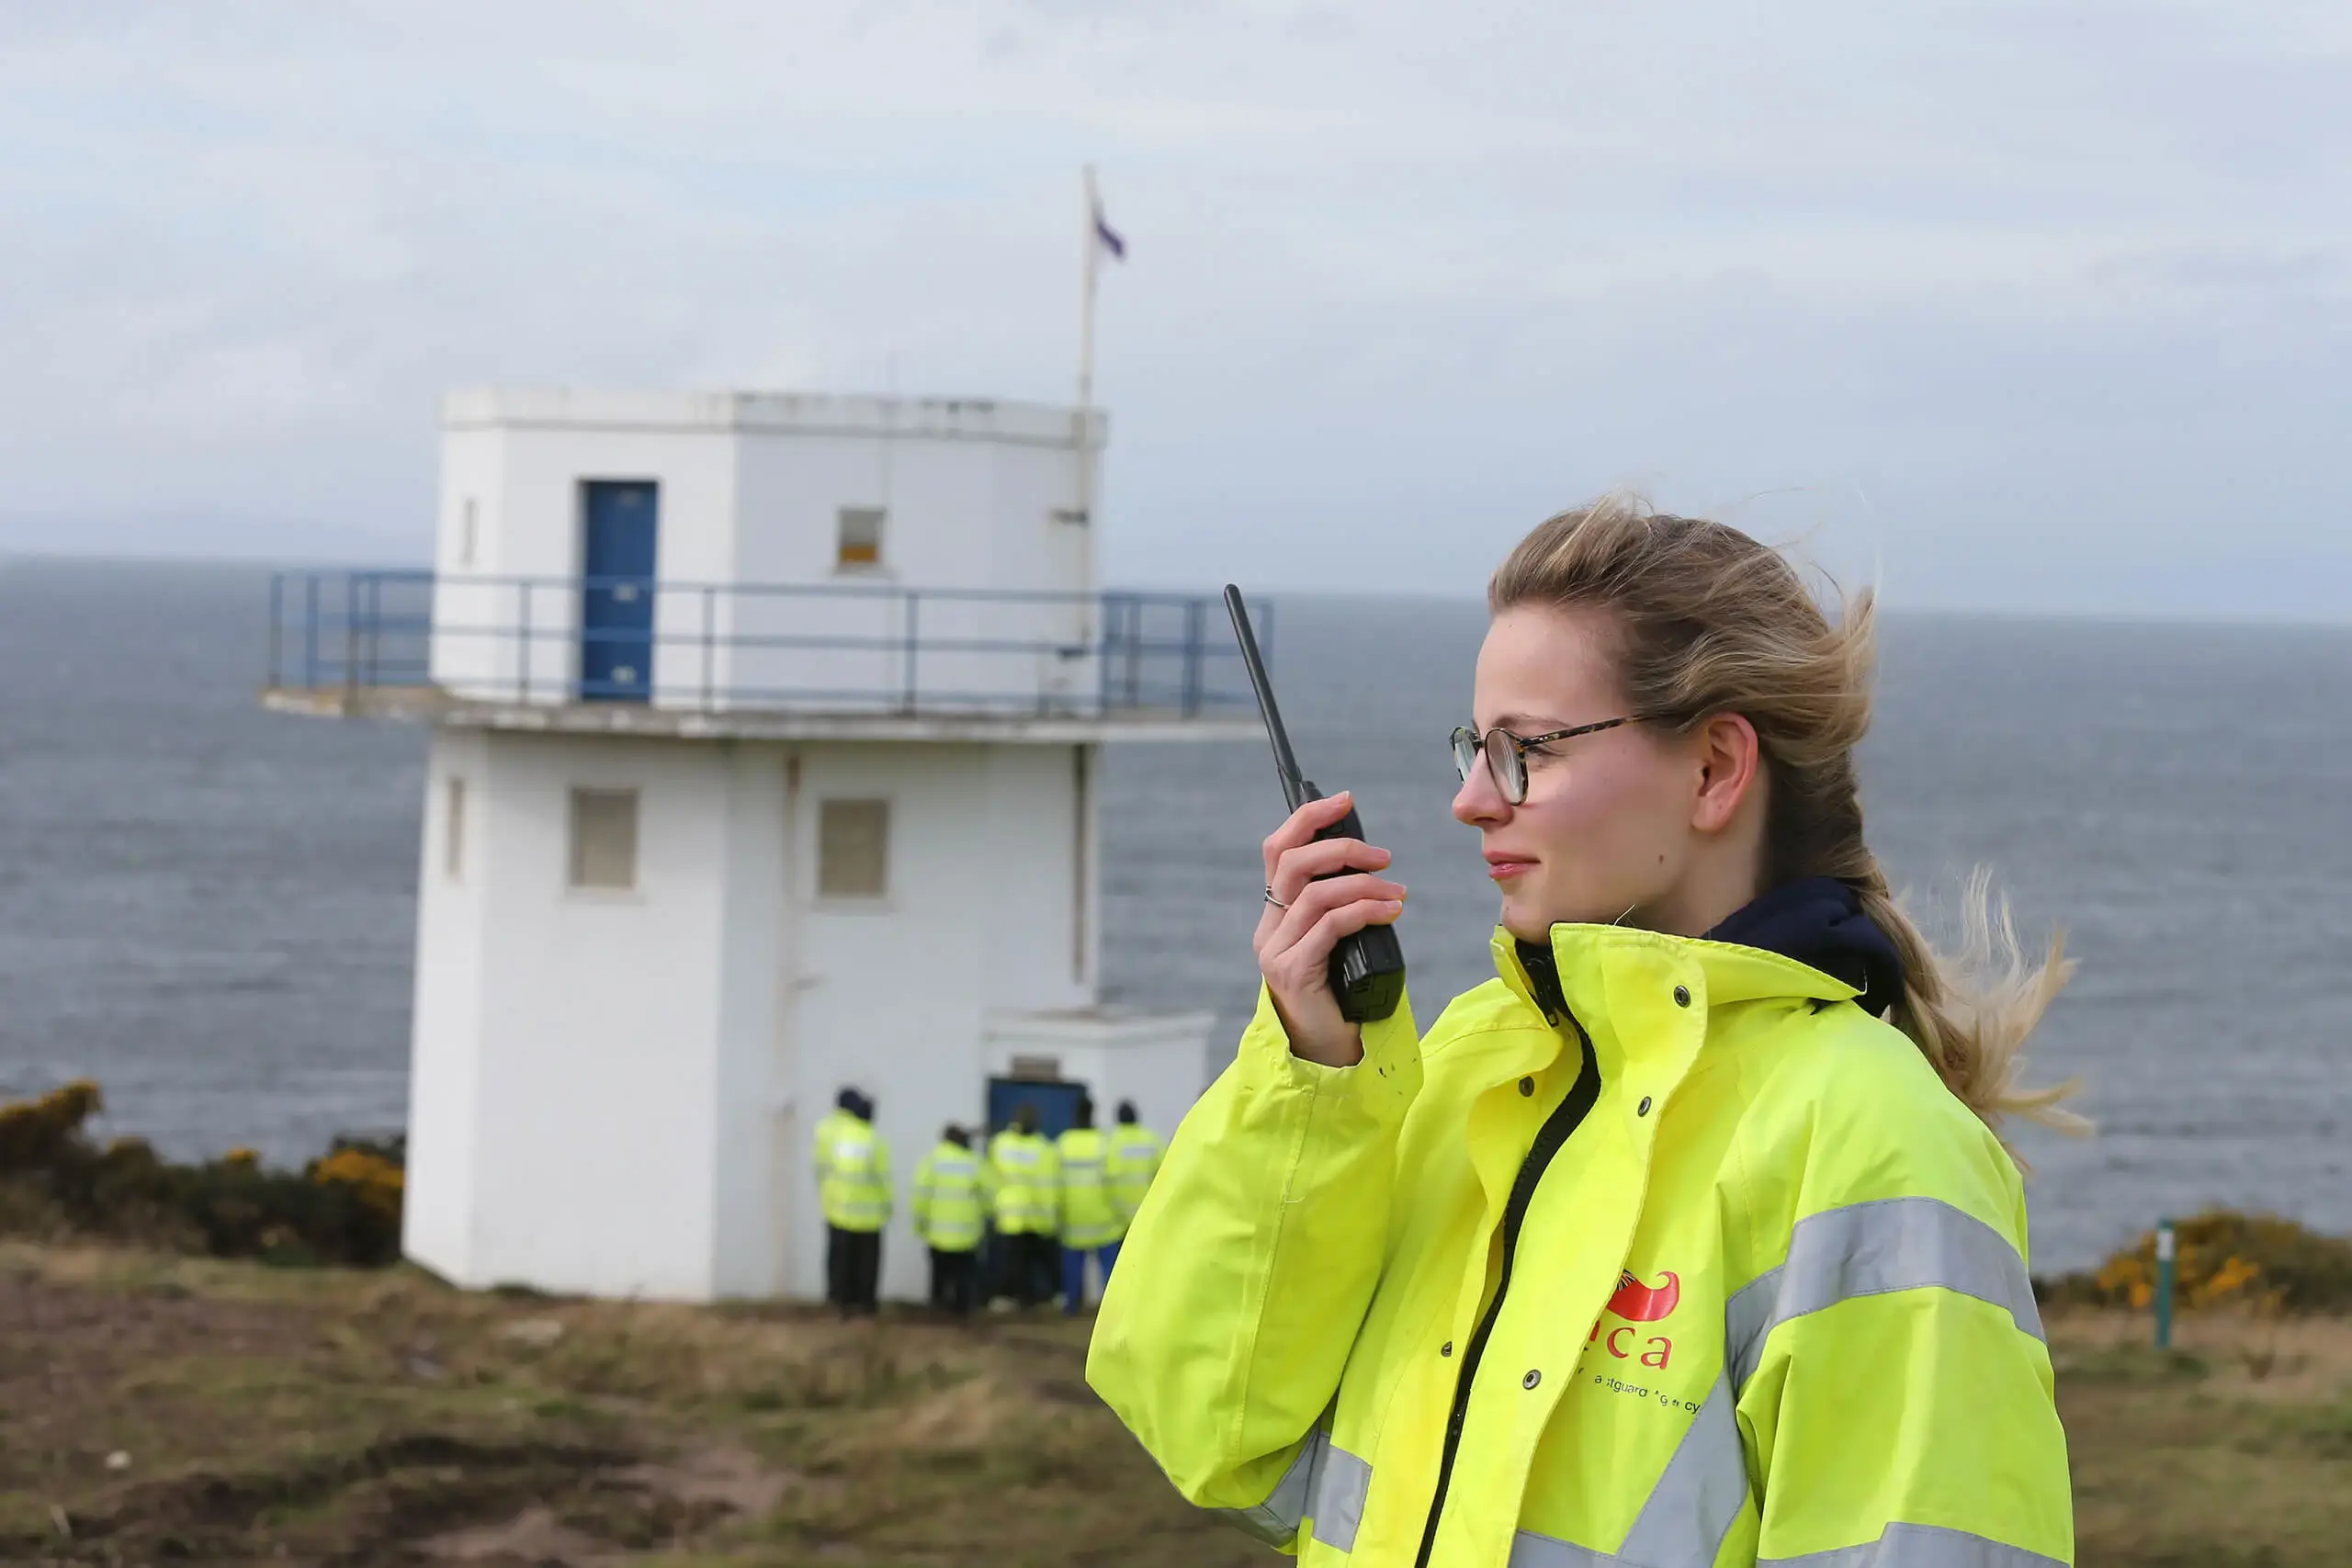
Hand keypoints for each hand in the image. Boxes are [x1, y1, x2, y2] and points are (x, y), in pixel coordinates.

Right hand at [1255, 791, 1405, 1066]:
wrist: (1330, 1053)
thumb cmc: (1343, 995)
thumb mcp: (1340, 941)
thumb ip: (1341, 908)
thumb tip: (1373, 866)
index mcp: (1275, 916)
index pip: (1278, 851)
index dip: (1308, 818)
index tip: (1344, 800)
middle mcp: (1268, 930)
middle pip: (1292, 863)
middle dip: (1342, 848)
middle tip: (1384, 857)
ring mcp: (1276, 952)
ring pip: (1315, 894)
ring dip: (1364, 885)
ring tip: (1397, 894)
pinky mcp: (1295, 973)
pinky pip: (1329, 925)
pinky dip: (1364, 910)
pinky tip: (1389, 912)